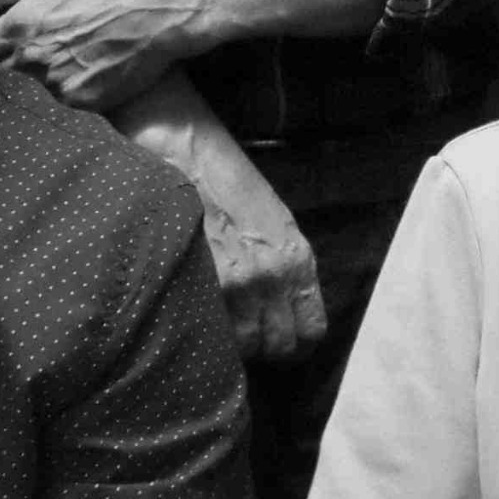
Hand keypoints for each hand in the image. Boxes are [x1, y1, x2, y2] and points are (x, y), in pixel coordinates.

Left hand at [0, 0, 216, 111]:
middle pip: (9, 71)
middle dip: (23, 61)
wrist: (162, 9)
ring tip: (78, 56)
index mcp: (19, 25)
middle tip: (55, 45)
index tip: (21, 35)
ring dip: (49, 78)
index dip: (2, 41)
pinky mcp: (84, 102)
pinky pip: (68, 102)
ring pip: (38, 89)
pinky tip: (95, 70)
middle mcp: (32, 59)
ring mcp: (58, 84)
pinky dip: (76, 90)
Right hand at [181, 145, 325, 360]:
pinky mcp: (198, 285)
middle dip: (262, 346)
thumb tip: (280, 311)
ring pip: (241, 347)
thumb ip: (284, 269)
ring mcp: (234, 286)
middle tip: (245, 334)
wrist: (186, 152)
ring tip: (219, 324)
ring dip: (231, 343)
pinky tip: (197, 319)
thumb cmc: (229, 182)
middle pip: (277, 346)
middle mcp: (271, 278)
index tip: (282, 341)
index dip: (296, 343)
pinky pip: (209, 332)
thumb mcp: (274, 223)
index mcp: (297, 260)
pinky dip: (204, 333)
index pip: (312, 330)